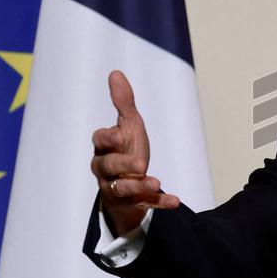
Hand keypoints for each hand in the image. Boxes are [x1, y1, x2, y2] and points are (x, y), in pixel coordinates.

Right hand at [90, 70, 179, 233]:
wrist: (129, 183)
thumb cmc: (126, 149)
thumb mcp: (129, 125)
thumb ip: (123, 102)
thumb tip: (115, 73)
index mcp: (104, 147)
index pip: (100, 140)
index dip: (108, 137)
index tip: (120, 134)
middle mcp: (106, 169)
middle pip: (107, 166)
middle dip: (122, 164)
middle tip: (140, 163)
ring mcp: (118, 188)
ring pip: (122, 188)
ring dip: (138, 185)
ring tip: (155, 182)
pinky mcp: (133, 204)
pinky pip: (145, 204)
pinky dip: (160, 202)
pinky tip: (176, 201)